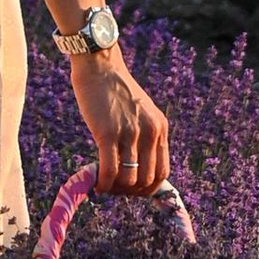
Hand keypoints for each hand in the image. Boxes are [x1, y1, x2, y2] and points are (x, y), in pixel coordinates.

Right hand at [72, 55, 168, 192]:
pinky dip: (104, 184)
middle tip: (115, 189)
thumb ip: (144, 135)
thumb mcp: (141, 112)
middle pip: (147, 180)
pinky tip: (96, 185)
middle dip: (130, 192)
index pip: (162, 172)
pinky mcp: (107, 133)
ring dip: (116, 190)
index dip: (147, 188)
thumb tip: (136, 168)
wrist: (100, 67)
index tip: (131, 188)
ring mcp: (130, 133)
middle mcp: (150, 132)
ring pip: (129, 179)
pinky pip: (109, 170)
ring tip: (105, 186)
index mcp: (160, 128)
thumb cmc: (116, 90)